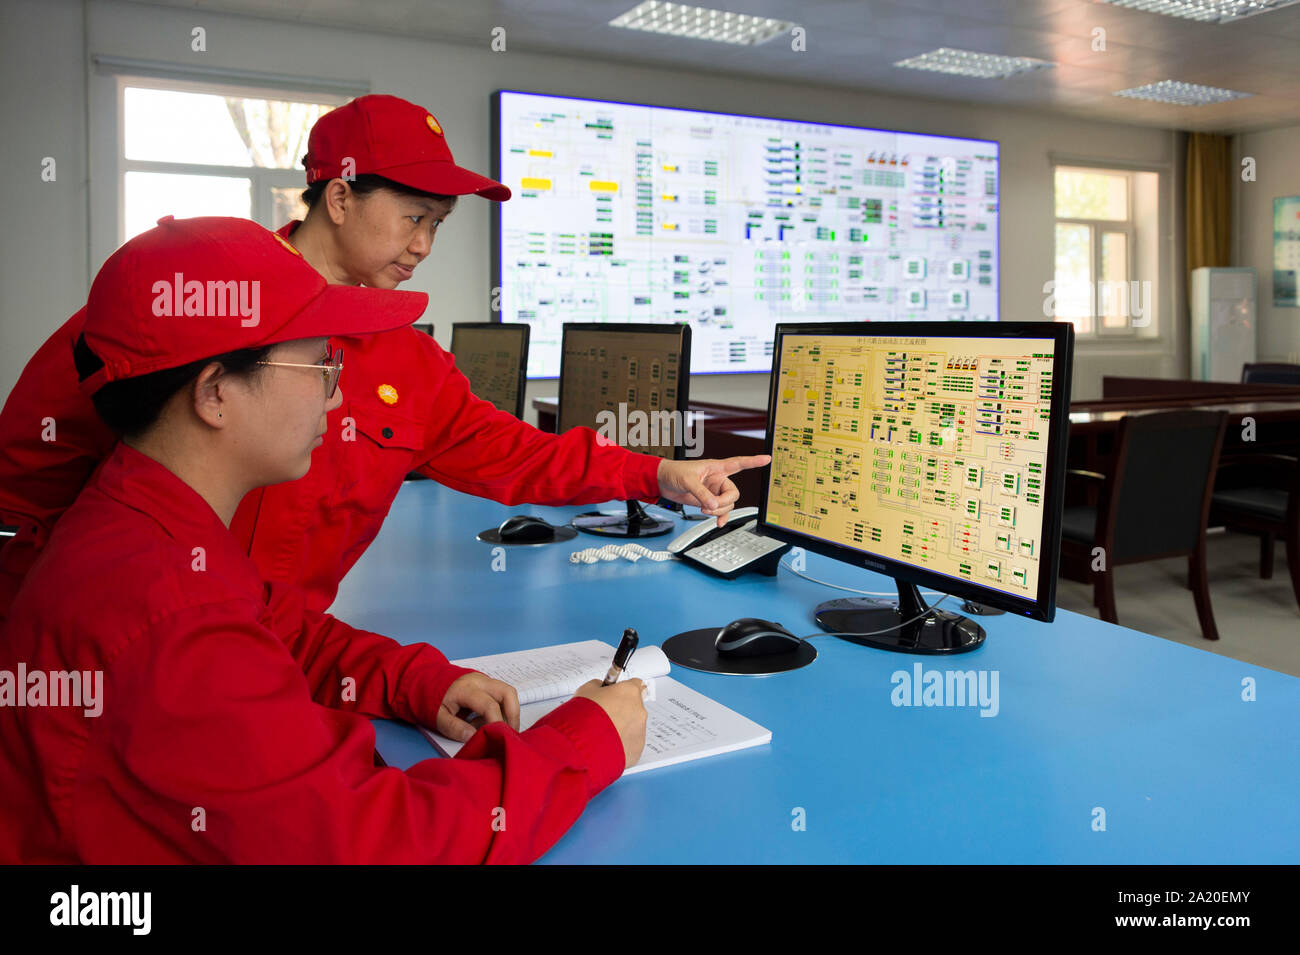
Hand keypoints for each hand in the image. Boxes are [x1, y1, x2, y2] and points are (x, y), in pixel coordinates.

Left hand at [437, 673, 520, 742]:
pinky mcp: (487, 683)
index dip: (496, 724)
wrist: (426, 682)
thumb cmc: (432, 701)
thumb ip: (454, 728)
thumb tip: (474, 737)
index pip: (489, 706)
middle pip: (507, 693)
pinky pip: (502, 695)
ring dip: (510, 712)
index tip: (496, 739)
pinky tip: (490, 722)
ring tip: (499, 729)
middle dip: (513, 715)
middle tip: (509, 733)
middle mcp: (479, 680)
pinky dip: (502, 709)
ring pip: (508, 693)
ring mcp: (484, 680)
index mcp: (465, 688)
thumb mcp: (437, 717)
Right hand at [574, 679, 646, 769]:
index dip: (623, 689)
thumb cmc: (583, 717)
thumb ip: (598, 686)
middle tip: (604, 715)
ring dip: (622, 727)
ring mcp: (640, 730)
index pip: (636, 684)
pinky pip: (630, 742)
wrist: (581, 745)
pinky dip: (621, 743)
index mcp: (630, 692)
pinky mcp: (637, 748)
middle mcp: (639, 710)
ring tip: (601, 732)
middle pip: (634, 706)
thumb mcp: (586, 690)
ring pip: (633, 726)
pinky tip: (605, 743)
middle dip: (622, 710)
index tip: (615, 693)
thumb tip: (600, 687)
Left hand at [656, 455, 771, 526]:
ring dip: (717, 510)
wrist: (662, 482)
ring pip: (727, 504)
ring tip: (703, 509)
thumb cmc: (674, 472)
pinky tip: (717, 522)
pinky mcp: (708, 501)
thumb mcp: (688, 480)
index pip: (739, 463)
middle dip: (723, 503)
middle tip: (708, 505)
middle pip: (733, 494)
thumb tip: (712, 505)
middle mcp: (718, 479)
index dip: (753, 461)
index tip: (767, 458)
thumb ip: (701, 493)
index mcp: (716, 467)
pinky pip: (721, 511)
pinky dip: (720, 517)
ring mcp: (714, 491)